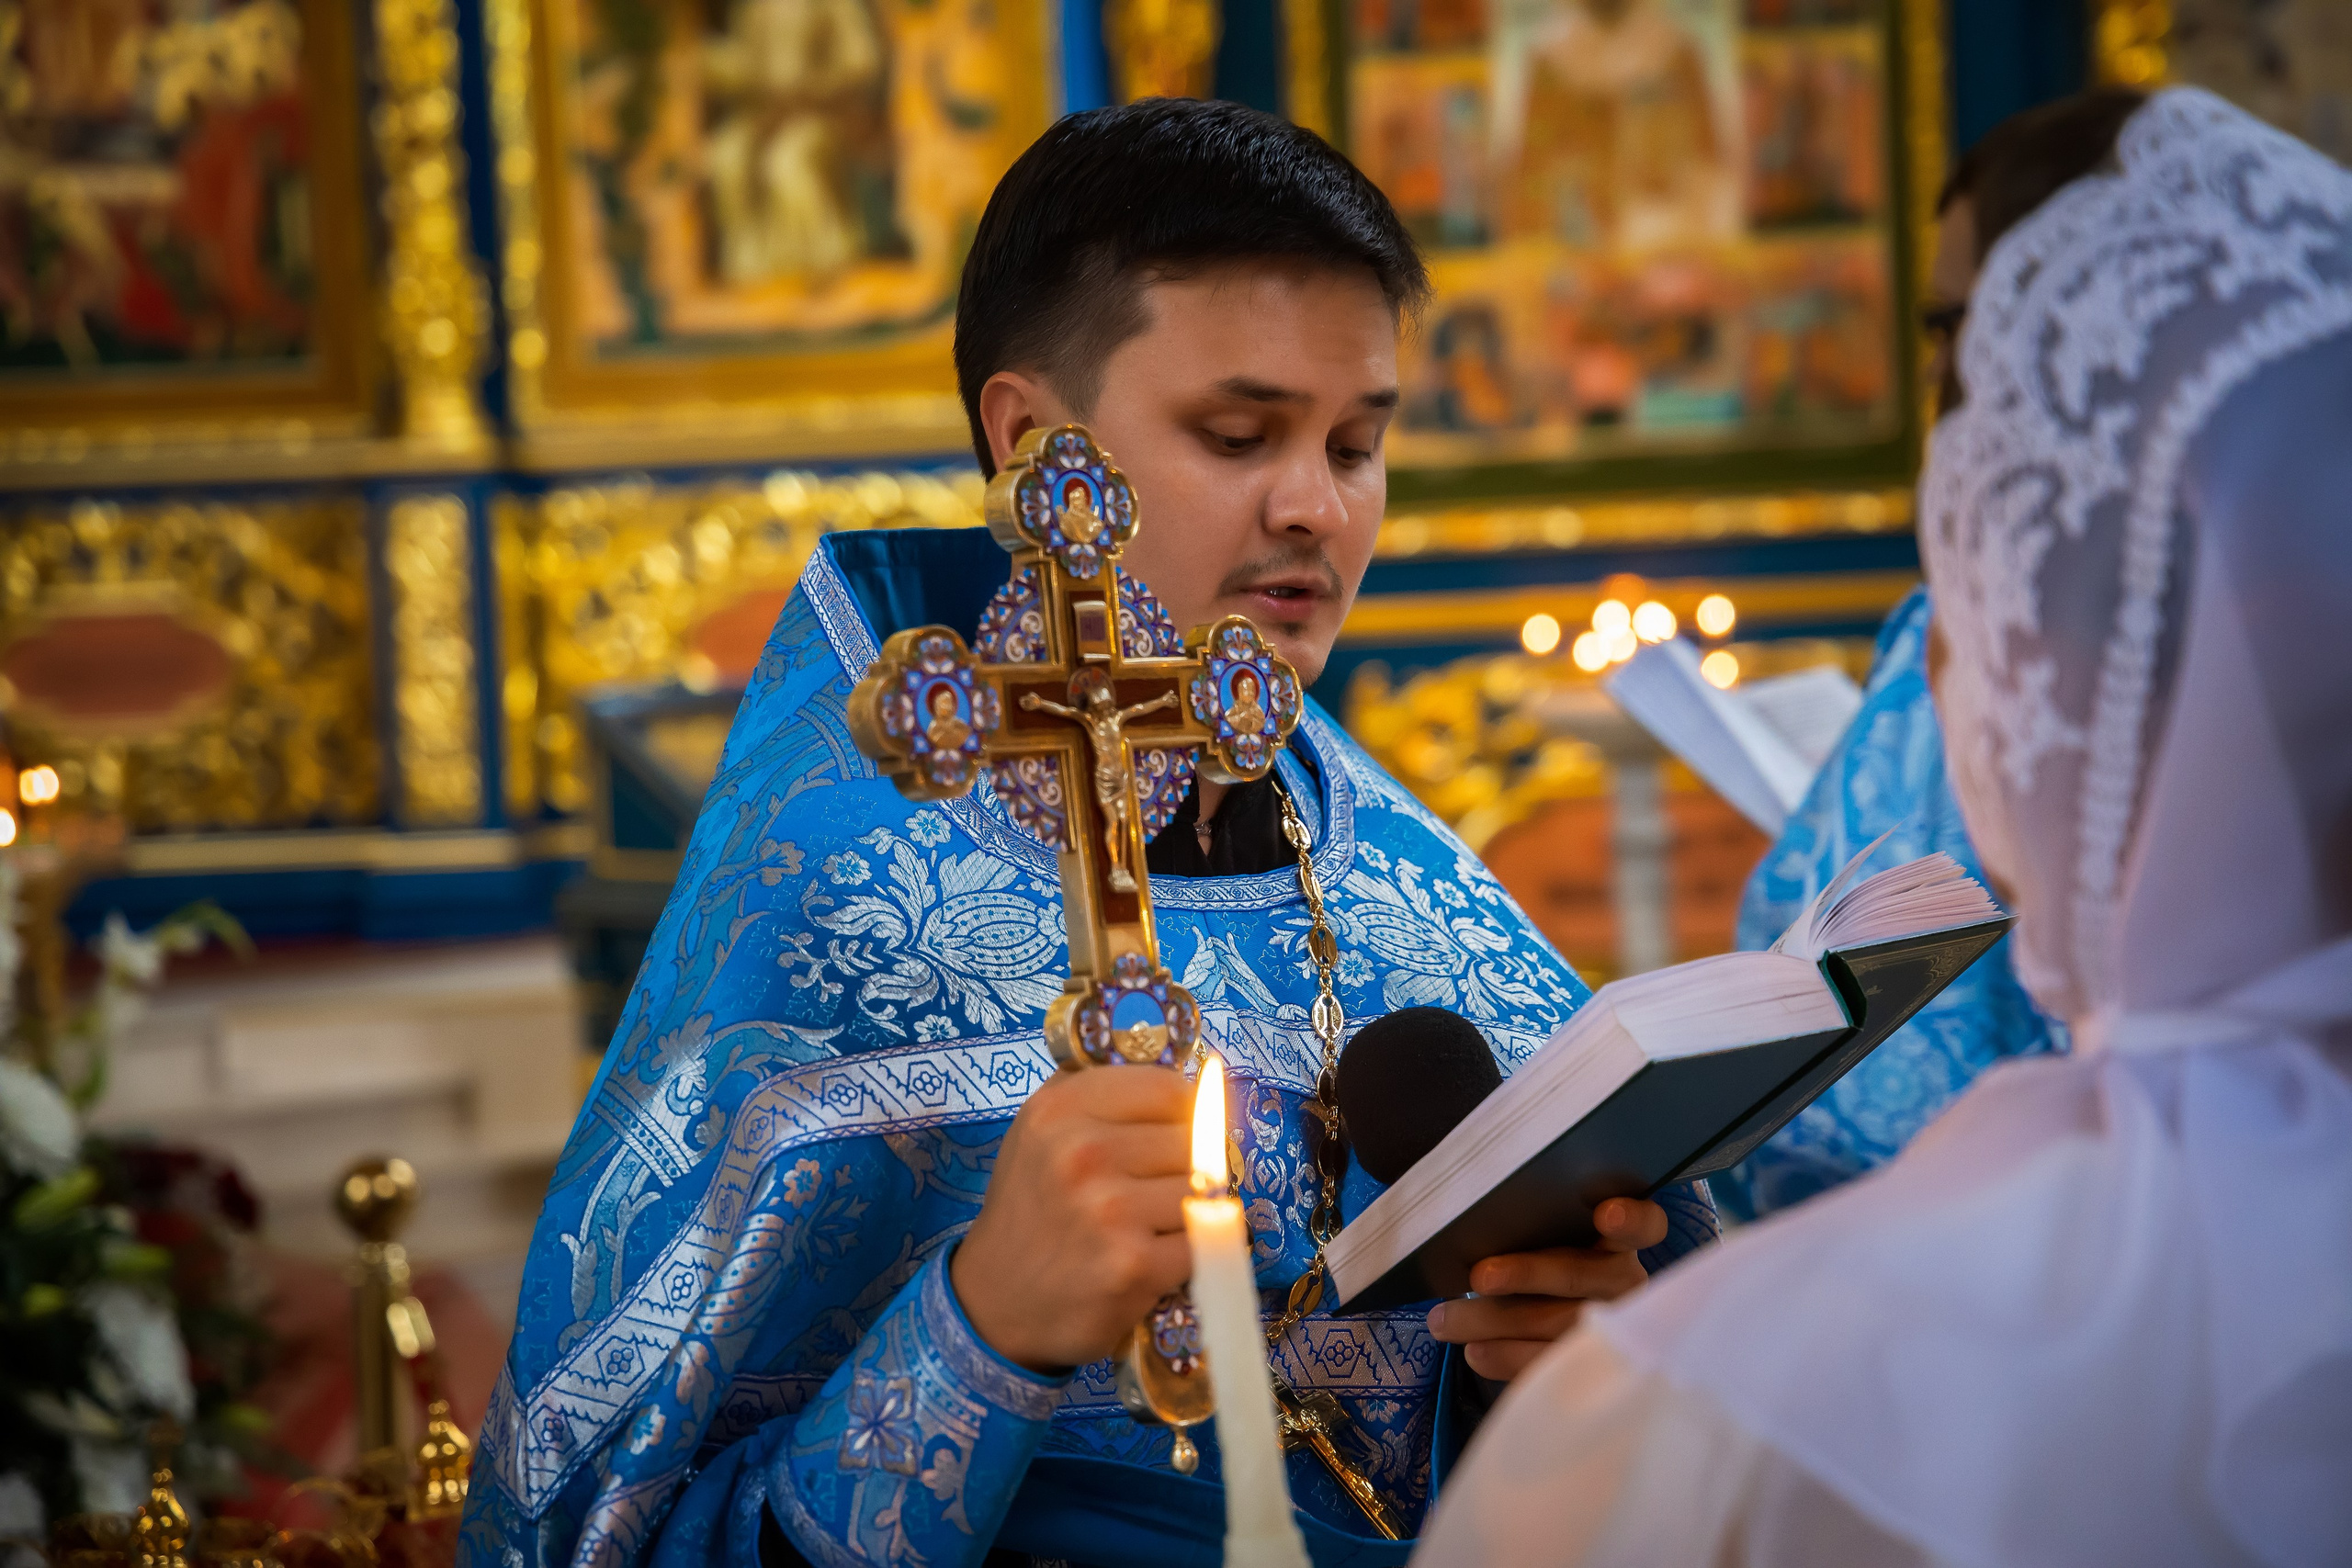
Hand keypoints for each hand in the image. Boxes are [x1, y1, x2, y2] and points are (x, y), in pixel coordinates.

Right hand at [951, 1065, 1194, 1372]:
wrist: (994, 1299)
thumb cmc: (1031, 1207)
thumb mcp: (1041, 1128)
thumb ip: (1100, 1092)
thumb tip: (1188, 1077)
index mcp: (1061, 1108)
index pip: (1169, 1088)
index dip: (1183, 1112)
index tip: (1172, 1133)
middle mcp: (1083, 1153)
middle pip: (1196, 1139)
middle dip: (1190, 1163)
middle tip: (1159, 1186)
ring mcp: (1110, 1211)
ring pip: (1207, 1189)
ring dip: (1192, 1209)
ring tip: (1155, 1223)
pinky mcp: (1134, 1265)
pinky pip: (1204, 1239)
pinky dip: (1190, 1251)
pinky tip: (1154, 1256)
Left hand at [1424, 1196, 1667, 1381]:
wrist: (1548, 1327)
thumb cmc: (1542, 1266)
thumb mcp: (1544, 1244)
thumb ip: (1528, 1233)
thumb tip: (1473, 1230)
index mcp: (1618, 1243)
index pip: (1645, 1226)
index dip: (1632, 1221)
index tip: (1606, 1215)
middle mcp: (1623, 1285)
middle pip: (1580, 1276)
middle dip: (1527, 1274)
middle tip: (1479, 1277)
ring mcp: (1609, 1331)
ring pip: (1556, 1325)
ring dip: (1493, 1321)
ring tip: (1443, 1320)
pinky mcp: (1587, 1369)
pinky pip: (1547, 1363)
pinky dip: (1505, 1358)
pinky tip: (1475, 1352)